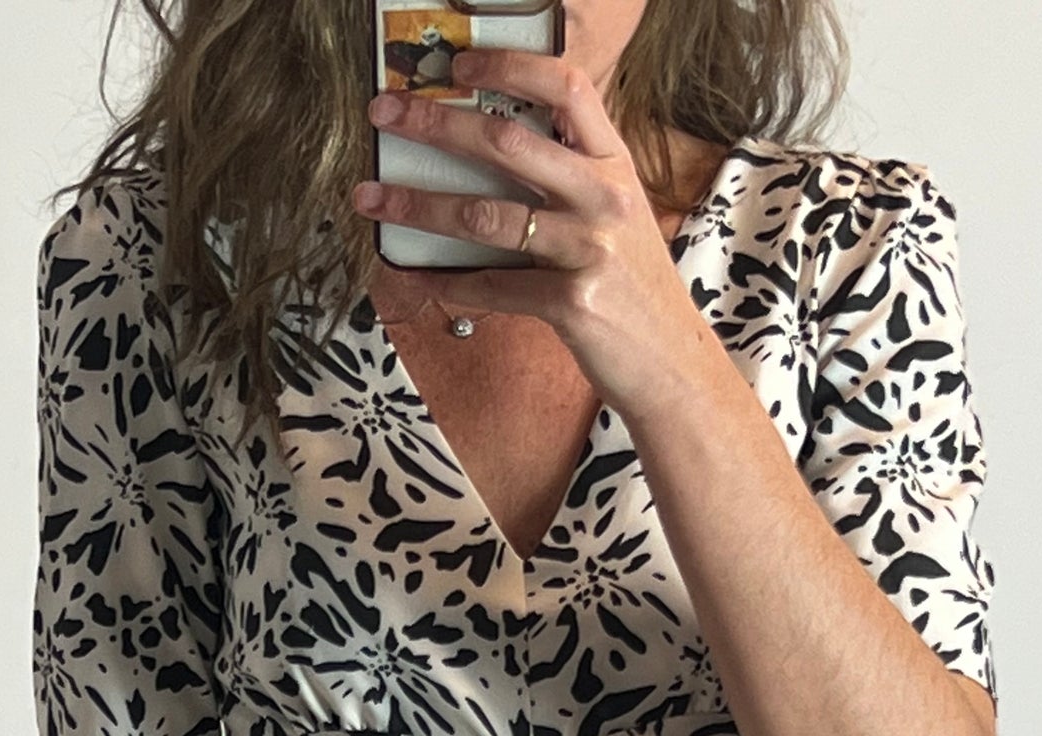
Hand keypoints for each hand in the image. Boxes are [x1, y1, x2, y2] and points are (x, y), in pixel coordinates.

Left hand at [355, 48, 721, 424]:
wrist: (669, 362)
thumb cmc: (631, 288)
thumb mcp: (615, 215)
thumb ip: (571, 177)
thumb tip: (496, 146)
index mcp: (614, 163)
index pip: (566, 87)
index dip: (509, 67)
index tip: (457, 66)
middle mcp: (605, 196)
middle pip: (508, 141)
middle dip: (437, 124)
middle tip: (387, 115)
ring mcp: (590, 248)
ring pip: (486, 215)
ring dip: (418, 204)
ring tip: (372, 198)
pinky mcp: (573, 302)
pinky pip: (494, 287)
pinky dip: (450, 284)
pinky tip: (421, 278)